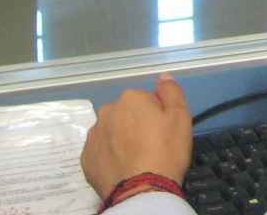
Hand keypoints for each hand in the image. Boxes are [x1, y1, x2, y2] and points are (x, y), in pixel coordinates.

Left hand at [81, 73, 193, 197]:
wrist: (141, 189)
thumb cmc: (166, 150)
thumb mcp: (181, 116)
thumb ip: (172, 91)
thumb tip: (163, 76)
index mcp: (131, 98)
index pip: (147, 100)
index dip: (158, 115)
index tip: (163, 131)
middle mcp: (107, 111)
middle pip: (127, 113)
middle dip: (136, 124)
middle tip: (151, 145)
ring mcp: (94, 135)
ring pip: (112, 131)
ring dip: (121, 138)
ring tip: (136, 158)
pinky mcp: (86, 158)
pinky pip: (101, 150)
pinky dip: (110, 155)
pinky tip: (122, 167)